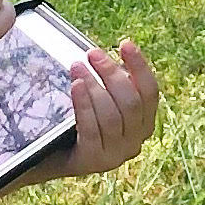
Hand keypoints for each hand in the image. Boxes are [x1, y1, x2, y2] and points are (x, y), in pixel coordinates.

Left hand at [55, 37, 161, 179]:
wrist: (54, 159)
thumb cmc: (82, 123)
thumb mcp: (103, 103)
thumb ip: (113, 85)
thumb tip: (107, 55)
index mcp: (144, 125)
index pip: (150, 92)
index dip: (140, 67)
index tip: (125, 44)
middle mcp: (135, 142)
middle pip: (130, 103)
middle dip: (112, 74)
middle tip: (93, 53)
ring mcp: (115, 155)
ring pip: (111, 115)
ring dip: (94, 86)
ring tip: (77, 66)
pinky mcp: (93, 161)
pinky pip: (91, 128)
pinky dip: (84, 104)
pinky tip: (76, 85)